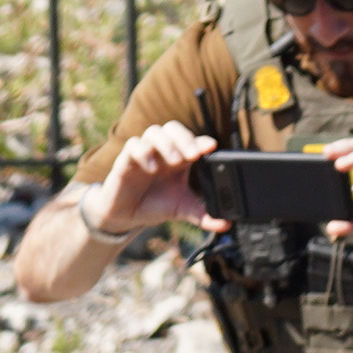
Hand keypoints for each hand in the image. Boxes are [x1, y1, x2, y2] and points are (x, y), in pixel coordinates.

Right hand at [84, 122, 218, 235]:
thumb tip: (226, 224)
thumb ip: (204, 215)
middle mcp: (162, 151)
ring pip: (154, 132)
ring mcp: (144, 153)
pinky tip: (152, 168)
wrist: (125, 216)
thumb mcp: (182, 210)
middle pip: (173, 128)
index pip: (192, 141)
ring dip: (167, 143)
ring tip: (175, 161)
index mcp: (179, 158)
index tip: (212, 147)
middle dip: (185, 138)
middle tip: (194, 154)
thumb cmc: (154, 205)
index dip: (202, 141)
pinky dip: (143, 152)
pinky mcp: (125, 160)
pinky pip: (132, 145)